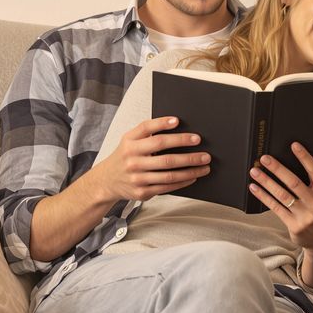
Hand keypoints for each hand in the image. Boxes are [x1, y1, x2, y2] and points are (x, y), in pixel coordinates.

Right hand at [95, 116, 211, 201]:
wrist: (106, 180)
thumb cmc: (125, 156)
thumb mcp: (129, 140)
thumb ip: (147, 131)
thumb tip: (174, 122)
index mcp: (130, 143)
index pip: (147, 130)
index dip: (162, 124)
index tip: (179, 121)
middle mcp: (132, 160)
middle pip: (165, 156)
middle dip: (188, 154)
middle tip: (205, 151)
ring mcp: (137, 178)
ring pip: (169, 175)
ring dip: (190, 170)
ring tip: (204, 165)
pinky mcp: (142, 192)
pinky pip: (167, 187)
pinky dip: (183, 182)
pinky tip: (193, 176)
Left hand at [248, 142, 312, 255]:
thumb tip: (302, 161)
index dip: (305, 157)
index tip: (293, 145)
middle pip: (294, 182)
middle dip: (277, 168)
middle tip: (264, 158)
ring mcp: (305, 216)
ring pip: (282, 195)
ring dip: (266, 182)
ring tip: (255, 172)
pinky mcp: (294, 225)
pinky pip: (276, 207)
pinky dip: (264, 196)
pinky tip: (255, 188)